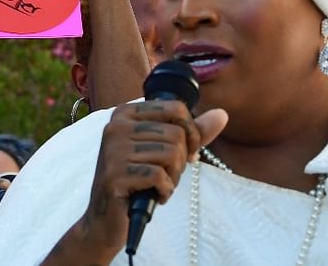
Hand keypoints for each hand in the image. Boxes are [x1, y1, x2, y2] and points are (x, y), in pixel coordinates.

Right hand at [76, 102, 226, 257]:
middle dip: (181, 161)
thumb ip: (192, 132)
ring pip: (171, 154)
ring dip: (173, 177)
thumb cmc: (138, 181)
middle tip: (166, 175)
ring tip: (159, 186)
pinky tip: (155, 196)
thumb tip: (222, 114)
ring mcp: (113, 150)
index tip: (187, 153)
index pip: (175, 108)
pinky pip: (159, 176)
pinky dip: (165, 190)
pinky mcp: (115, 175)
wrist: (105, 219)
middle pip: (176, 134)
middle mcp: (115, 126)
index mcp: (125, 113)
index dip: (191, 133)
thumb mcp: (164, 152)